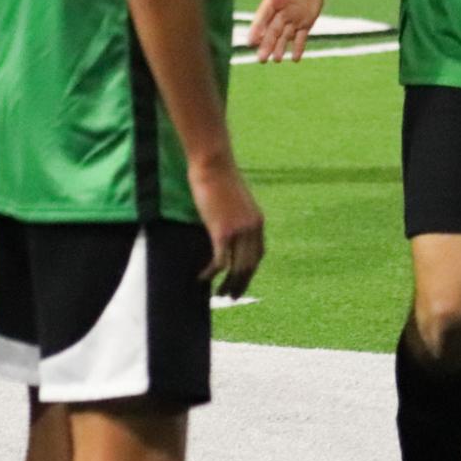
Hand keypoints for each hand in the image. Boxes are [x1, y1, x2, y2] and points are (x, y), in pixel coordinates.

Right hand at [189, 156, 263, 299]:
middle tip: (231, 297)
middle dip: (240, 283)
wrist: (213, 164)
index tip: (241, 280)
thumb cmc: (218, 176)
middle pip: (249, 265)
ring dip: (227, 285)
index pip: (258, 254)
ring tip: (219, 296)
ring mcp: (238, 231)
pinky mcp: (222, 232)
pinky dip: (211, 273)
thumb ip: (233, 214)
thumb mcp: (232, 199)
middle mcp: (252, 229)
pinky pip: (219, 261)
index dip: (249, 270)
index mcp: (257, 221)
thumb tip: (223, 224)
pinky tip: (202, 279)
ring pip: (236, 268)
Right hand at [248, 0, 325, 61]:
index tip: (250, 41)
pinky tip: (296, 59)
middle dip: (266, 45)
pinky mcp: (306, 21)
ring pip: (284, 37)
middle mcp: (280, 11)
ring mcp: (293, 18)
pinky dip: (299, 47)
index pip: (263, 16)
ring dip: (280, 48)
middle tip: (261, 60)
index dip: (257, 29)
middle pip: (271, 31)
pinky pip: (301, 37)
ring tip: (276, 60)